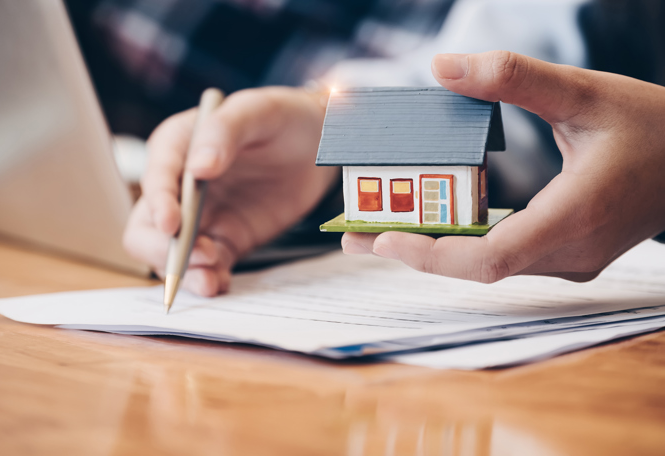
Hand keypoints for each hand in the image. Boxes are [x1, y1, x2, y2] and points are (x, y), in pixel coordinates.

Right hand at [124, 87, 336, 295]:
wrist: (317, 143)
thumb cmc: (282, 117)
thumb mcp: (256, 111)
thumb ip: (225, 132)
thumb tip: (198, 168)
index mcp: (177, 147)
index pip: (156, 178)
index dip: (158, 203)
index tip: (173, 225)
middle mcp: (180, 186)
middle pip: (148, 226)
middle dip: (163, 249)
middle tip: (197, 257)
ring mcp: (202, 217)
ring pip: (173, 254)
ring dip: (185, 272)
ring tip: (210, 281)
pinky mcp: (227, 238)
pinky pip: (208, 265)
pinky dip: (209, 278)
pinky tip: (220, 283)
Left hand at [343, 51, 664, 281]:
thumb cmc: (652, 126)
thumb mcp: (585, 93)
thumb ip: (515, 78)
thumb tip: (444, 66)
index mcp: (571, 218)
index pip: (487, 260)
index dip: (430, 256)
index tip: (380, 240)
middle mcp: (567, 252)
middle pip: (475, 267)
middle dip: (414, 251)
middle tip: (355, 233)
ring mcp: (568, 259)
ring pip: (487, 266)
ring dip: (434, 249)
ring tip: (380, 228)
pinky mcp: (566, 253)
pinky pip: (503, 256)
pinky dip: (463, 243)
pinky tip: (432, 224)